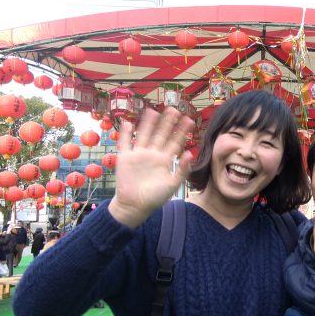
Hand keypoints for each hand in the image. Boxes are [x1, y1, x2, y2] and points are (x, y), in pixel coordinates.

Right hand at [108, 108, 194, 227]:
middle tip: (174, 109)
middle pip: (161, 134)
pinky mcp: (125, 158)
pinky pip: (125, 143)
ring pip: (144, 135)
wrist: (135, 206)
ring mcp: (139, 155)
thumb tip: (190, 154)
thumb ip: (182, 169)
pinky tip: (127, 122)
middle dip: (167, 123)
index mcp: (164, 160)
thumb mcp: (173, 184)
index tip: (189, 120)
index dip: (181, 131)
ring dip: (148, 124)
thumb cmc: (155, 198)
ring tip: (153, 111)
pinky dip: (125, 133)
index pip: (175, 142)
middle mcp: (152, 154)